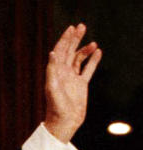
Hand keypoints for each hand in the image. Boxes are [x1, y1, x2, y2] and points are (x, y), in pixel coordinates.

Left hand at [43, 23, 100, 142]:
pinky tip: (98, 52)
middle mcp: (63, 73)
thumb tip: (52, 52)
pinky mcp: (81, 85)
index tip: (71, 28)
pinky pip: (88, 69)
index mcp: (55, 72)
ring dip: (85, 49)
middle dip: (75, 39)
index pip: (60, 51)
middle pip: (69, 51)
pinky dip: (93, 61)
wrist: (64, 122)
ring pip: (79, 59)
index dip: (65, 39)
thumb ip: (51, 70)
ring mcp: (72, 78)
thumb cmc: (55, 107)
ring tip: (93, 44)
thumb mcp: (51, 87)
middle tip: (82, 26)